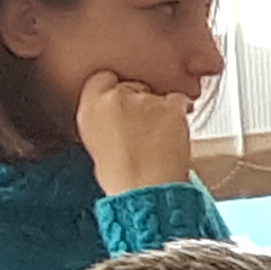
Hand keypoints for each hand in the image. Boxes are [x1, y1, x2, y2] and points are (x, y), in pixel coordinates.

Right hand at [73, 71, 200, 198]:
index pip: (103, 78)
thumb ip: (104, 120)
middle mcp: (114, 98)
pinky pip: (179, 100)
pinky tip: (175, 133)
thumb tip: (116, 115)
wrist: (144, 191)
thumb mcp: (96, 143)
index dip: (116, 90)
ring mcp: (143, 100)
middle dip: (140, 103)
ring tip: (161, 138)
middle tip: (145, 128)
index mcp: (90, 106)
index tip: (123, 103)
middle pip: (132, 86)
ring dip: (161, 110)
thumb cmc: (122, 178)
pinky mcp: (169, 106)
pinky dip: (180, 112)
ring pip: (157, 95)